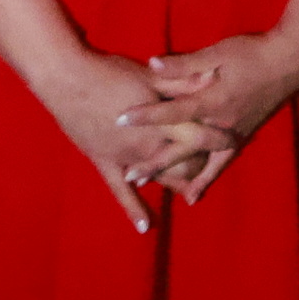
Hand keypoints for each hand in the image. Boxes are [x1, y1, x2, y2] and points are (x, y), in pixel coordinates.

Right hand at [27, 49, 201, 232]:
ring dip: (176, 182)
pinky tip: (145, 227)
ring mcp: (126, 159)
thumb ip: (181, 82)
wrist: (66, 79)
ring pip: (160, 179)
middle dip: (201, 164)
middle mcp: (148, 147)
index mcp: (162, 123)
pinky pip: (120, 192)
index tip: (232, 139)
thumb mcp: (149, 75)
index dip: (219, 140)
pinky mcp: (105, 164)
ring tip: (190, 184)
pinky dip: (134, 209)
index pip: (200, 139)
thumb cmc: (109, 72)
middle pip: (185, 165)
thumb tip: (212, 77)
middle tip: (210, 157)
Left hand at [130, 27, 298, 201]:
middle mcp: (220, 123)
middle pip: (181, 146)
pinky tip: (192, 196)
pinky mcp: (240, 137)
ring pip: (197, 160)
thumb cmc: (251, 53)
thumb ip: (184, 64)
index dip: (146, 116)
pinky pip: (220, 164)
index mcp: (212, 101)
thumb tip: (152, 64)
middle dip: (154, 160)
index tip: (120, 120)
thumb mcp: (217, 53)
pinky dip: (205, 179)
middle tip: (129, 174)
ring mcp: (231, 133)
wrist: (289, 62)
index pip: (172, 112)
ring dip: (172, 172)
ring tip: (148, 186)